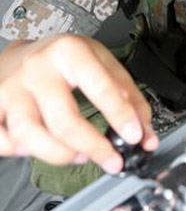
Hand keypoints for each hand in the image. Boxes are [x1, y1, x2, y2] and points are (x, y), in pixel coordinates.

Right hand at [0, 34, 157, 173]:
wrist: (22, 53)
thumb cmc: (65, 61)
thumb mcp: (102, 64)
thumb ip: (128, 98)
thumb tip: (146, 137)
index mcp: (69, 52)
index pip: (99, 86)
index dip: (120, 116)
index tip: (134, 137)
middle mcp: (37, 69)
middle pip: (63, 120)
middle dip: (92, 146)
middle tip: (110, 158)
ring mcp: (11, 90)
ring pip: (29, 135)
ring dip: (59, 155)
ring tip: (78, 155)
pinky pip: (2, 142)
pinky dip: (20, 153)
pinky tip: (37, 149)